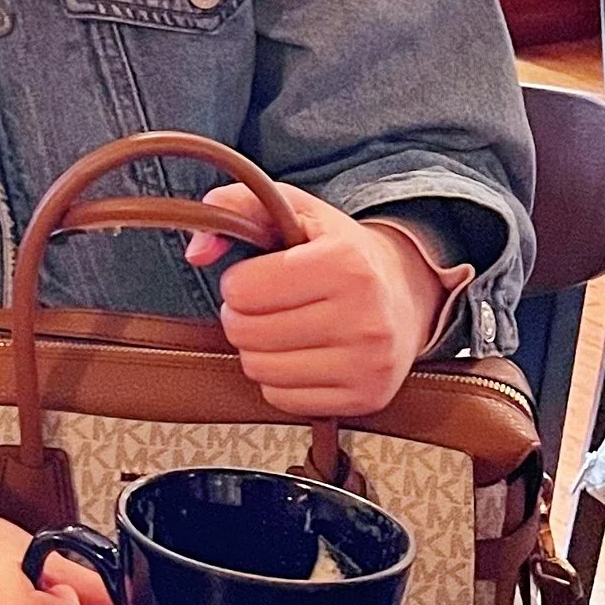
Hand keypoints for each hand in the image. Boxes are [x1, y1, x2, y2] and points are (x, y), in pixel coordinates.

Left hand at [186, 184, 450, 417]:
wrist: (407, 293)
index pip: (243, 290)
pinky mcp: (366, 397)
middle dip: (243, 316)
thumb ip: (239, 205)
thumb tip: (197, 252)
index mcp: (346, 264)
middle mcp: (364, 317)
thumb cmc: (342, 251)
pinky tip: (302, 354)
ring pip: (260, 369)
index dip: (239, 282)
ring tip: (283, 328)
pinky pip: (283, 399)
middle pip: (246, 332)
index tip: (260, 276)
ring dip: (258, 349)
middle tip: (267, 305)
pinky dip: (280, 379)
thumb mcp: (298, 211)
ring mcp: (368, 363)